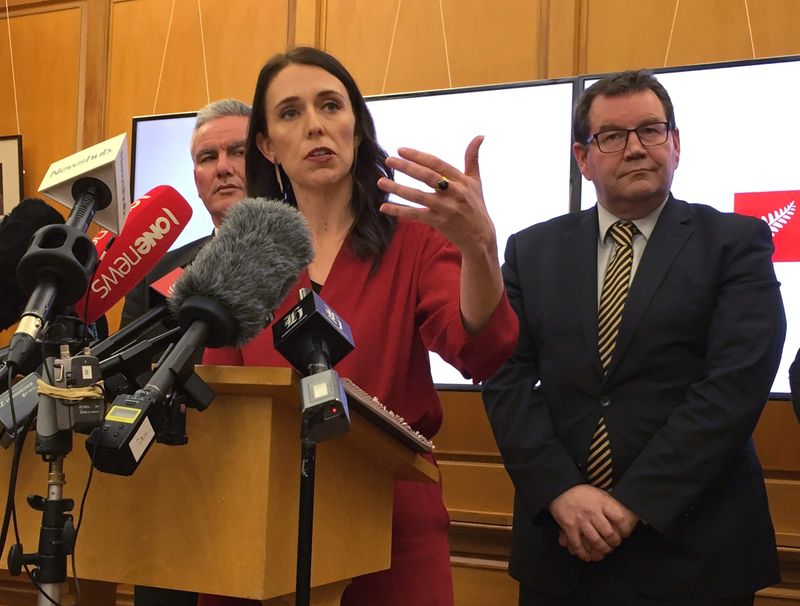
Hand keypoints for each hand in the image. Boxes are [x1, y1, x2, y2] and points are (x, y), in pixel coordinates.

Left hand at [377, 136, 496, 256]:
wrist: (480, 236)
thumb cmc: (475, 205)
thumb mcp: (476, 181)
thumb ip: (472, 158)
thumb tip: (480, 135)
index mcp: (461, 180)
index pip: (437, 164)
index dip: (418, 156)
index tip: (400, 150)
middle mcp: (454, 193)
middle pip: (427, 177)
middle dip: (407, 167)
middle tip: (388, 160)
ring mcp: (446, 208)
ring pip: (418, 196)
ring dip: (398, 189)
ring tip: (381, 182)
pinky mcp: (439, 222)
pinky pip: (415, 215)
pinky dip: (399, 211)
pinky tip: (384, 207)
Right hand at [549, 485, 634, 561]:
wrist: (560, 488)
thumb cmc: (582, 492)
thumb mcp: (598, 492)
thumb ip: (608, 504)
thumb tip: (625, 514)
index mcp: (602, 502)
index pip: (620, 518)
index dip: (625, 529)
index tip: (625, 533)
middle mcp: (592, 512)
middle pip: (608, 533)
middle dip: (614, 542)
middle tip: (614, 544)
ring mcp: (580, 520)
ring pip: (595, 541)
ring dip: (602, 549)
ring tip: (604, 551)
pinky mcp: (569, 526)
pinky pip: (577, 544)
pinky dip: (583, 553)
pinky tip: (587, 557)